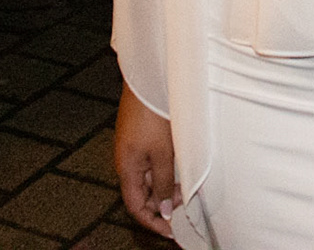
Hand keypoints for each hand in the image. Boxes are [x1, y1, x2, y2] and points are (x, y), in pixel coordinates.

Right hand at [114, 83, 179, 237]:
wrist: (150, 81)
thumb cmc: (153, 114)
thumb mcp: (163, 154)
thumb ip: (164, 184)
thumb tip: (163, 210)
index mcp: (127, 169)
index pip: (135, 207)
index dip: (152, 222)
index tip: (170, 231)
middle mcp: (127, 162)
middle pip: (143, 195)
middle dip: (162, 206)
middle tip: (184, 210)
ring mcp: (134, 150)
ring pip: (150, 180)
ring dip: (166, 189)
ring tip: (187, 192)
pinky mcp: (142, 139)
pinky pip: (152, 165)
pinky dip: (166, 173)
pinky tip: (181, 172)